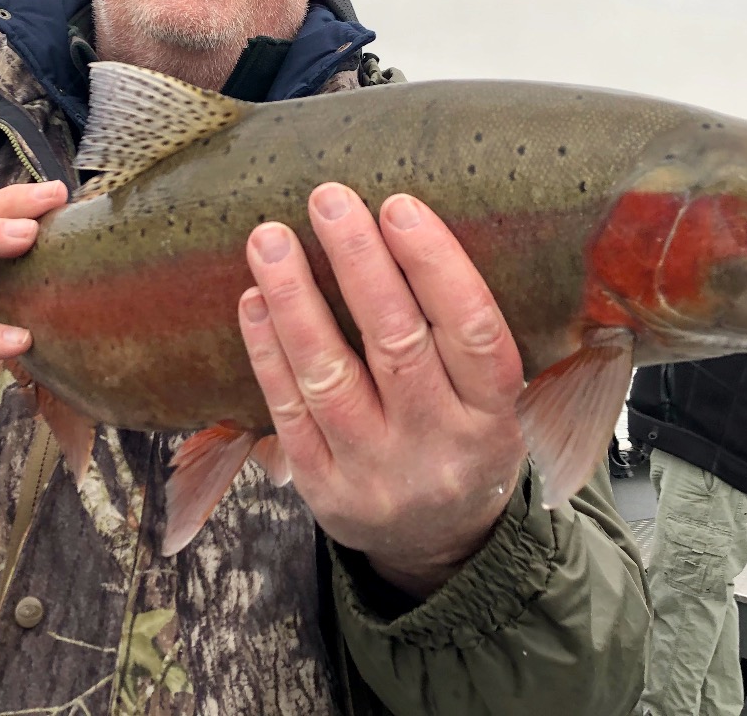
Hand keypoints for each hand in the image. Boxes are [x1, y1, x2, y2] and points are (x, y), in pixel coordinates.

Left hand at [239, 183, 524, 598]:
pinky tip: (253, 301)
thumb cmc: (463, 439)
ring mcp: (376, 472)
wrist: (440, 546)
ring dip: (294, 301)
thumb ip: (461, 331)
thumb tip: (398, 225)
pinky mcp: (322, 489)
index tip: (398, 206)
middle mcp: (438, 445)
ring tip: (269, 240)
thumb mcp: (494, 399)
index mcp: (493, 415)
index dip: (436, 265)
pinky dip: (267, 352)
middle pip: (396, 346)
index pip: (473, 332)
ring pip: (329, 378)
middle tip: (327, 200)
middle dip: (358, 265)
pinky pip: (288, 413)